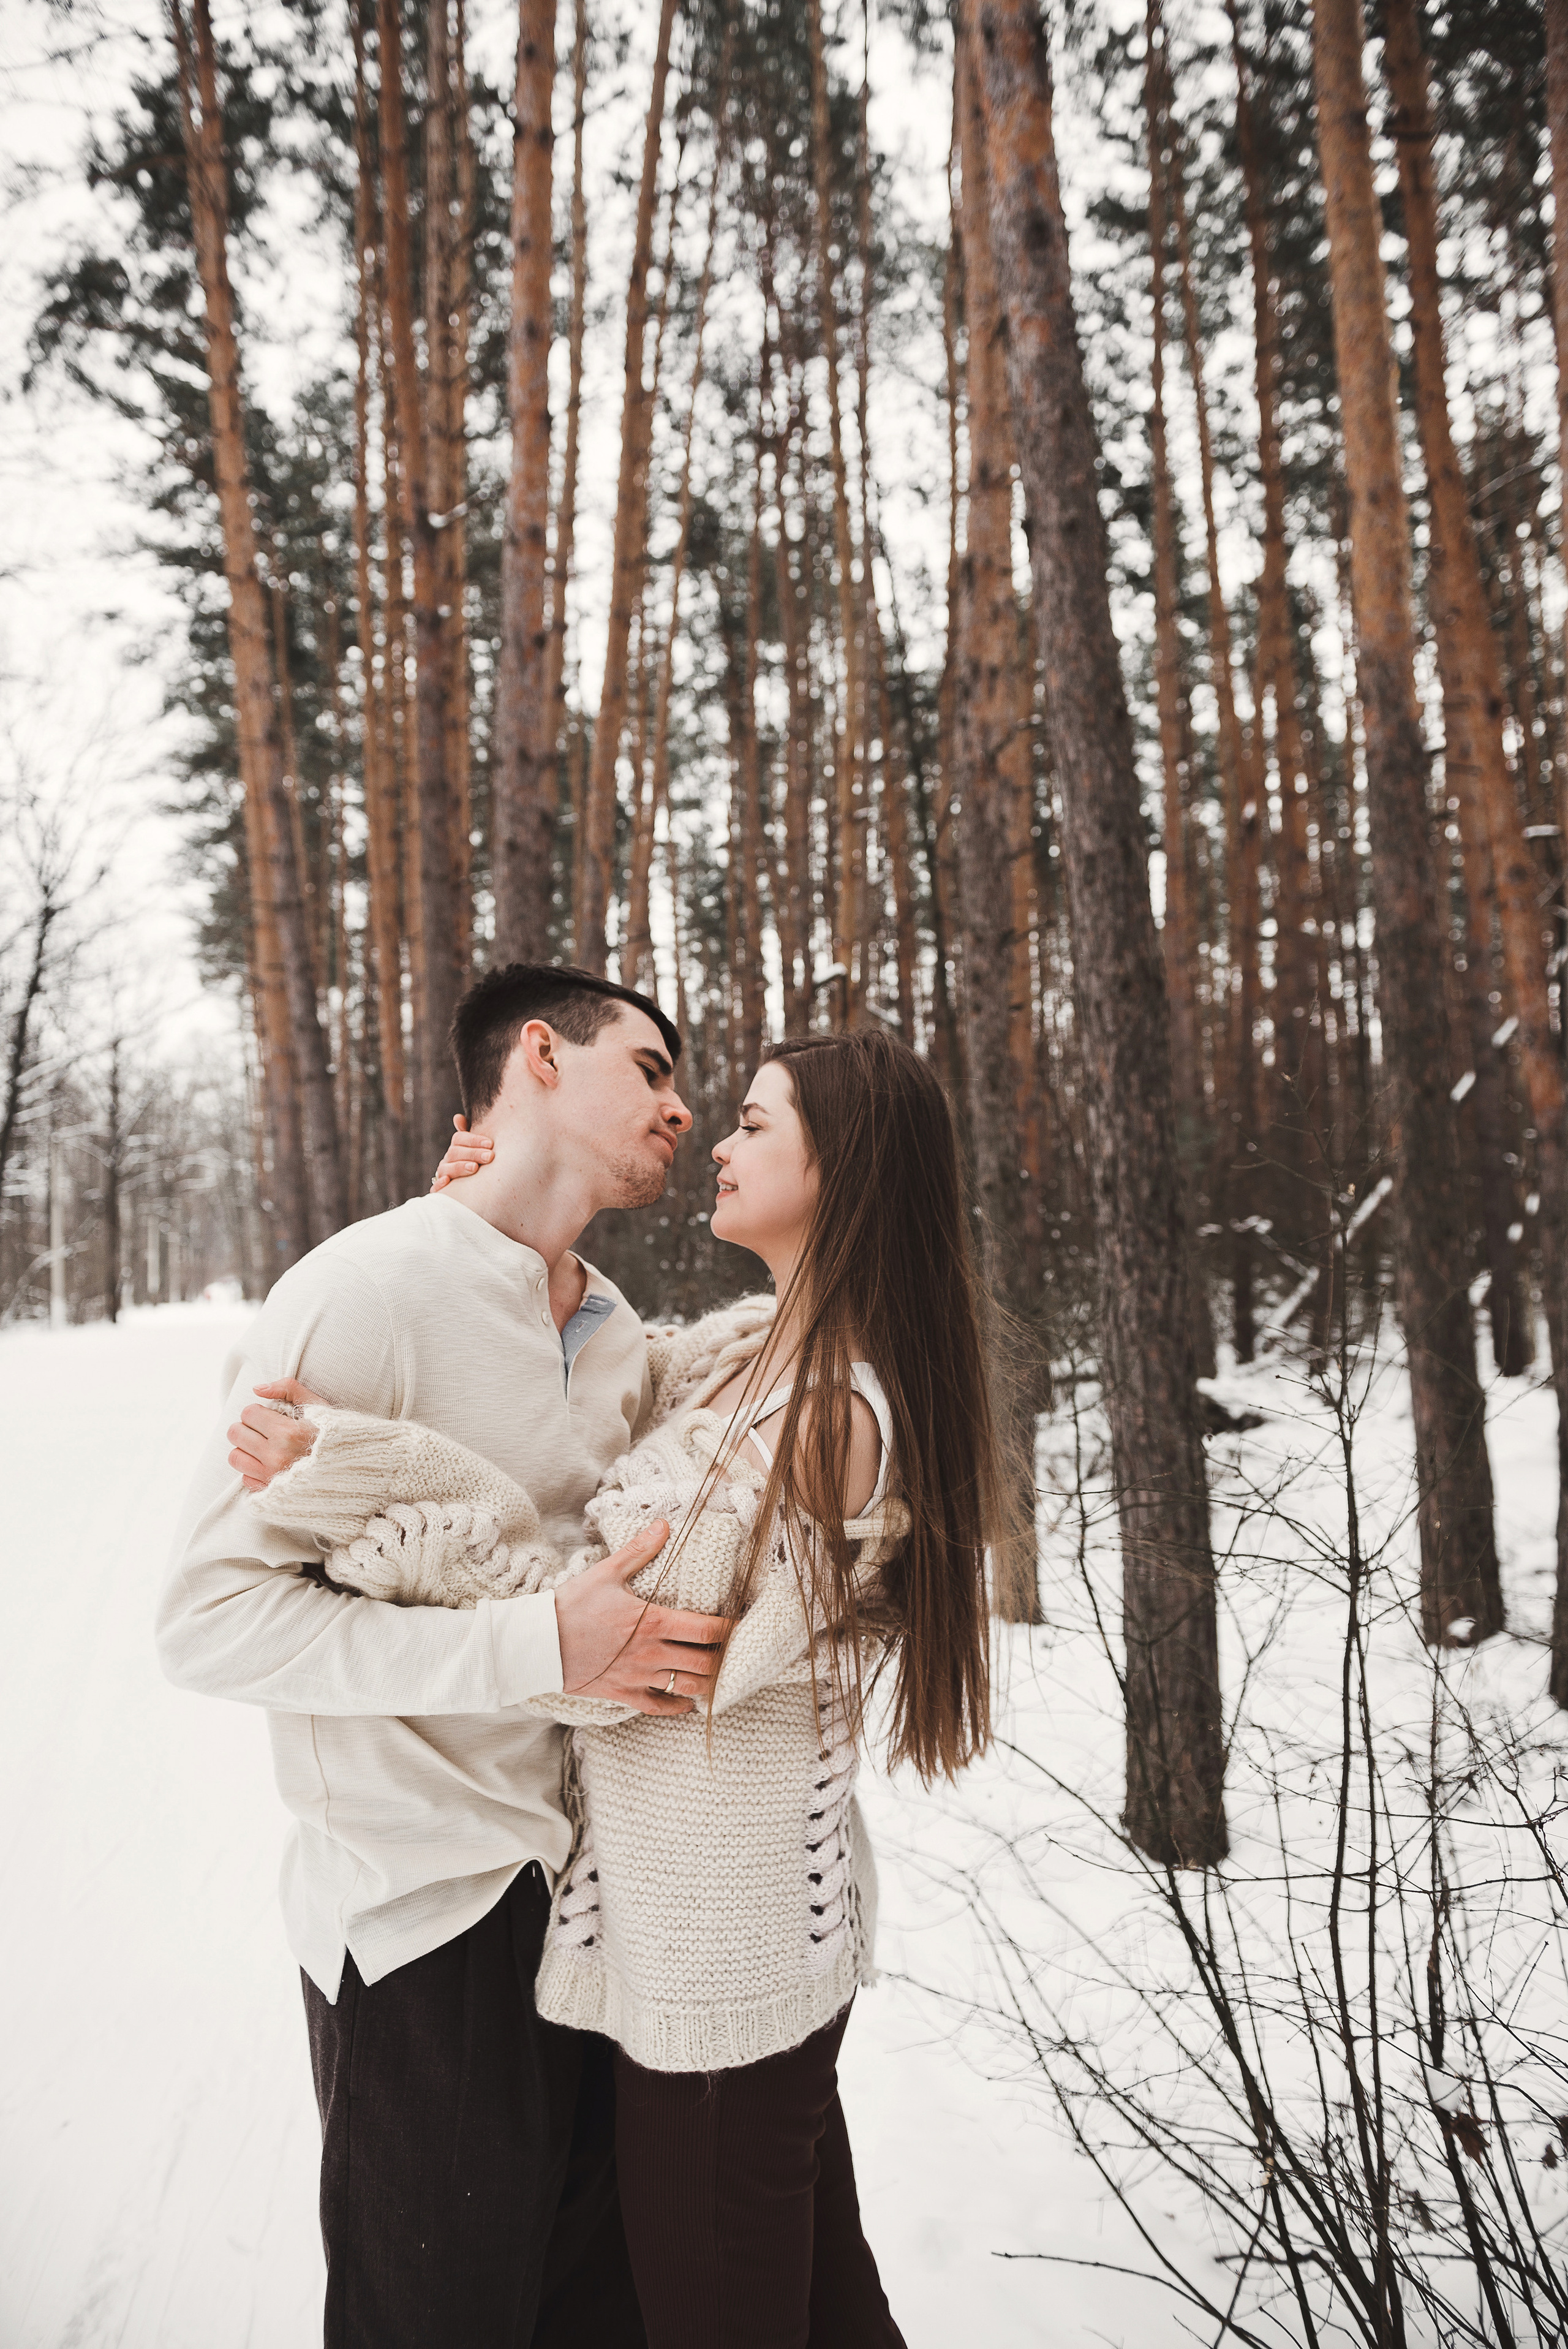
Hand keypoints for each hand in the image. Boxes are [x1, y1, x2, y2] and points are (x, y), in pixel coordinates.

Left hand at [228, 1376, 328, 1490]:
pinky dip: (253, 1470)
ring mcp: (271, 1476)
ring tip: (263, 1446)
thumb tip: (257, 1388)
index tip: (270, 1416)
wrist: (353, 1471)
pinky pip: (245, 1477)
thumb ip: (288, 1388)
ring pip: (235, 1457)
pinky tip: (270, 1464)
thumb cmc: (336, 1436)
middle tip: (263, 1429)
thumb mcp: (319, 1405)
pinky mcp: (269, 1492)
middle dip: (247, 1427)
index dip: (258, 1411)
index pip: (248, 1413)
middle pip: (235, 1434)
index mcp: (288, 1432)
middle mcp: (276, 1456)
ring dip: (246, 1449)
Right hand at [431, 1114, 494, 1190]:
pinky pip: (436, 1188)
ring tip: (474, 1168)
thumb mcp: (476, 1149)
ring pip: (446, 1169)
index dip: (474, 1140)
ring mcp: (443, 1174)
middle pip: (455, 1153)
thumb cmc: (477, 1163)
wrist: (473, 1187)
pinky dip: (439, 1185)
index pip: (459, 1139)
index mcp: (456, 1147)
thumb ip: (471, 1134)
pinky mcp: (440, 1190)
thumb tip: (457, 1117)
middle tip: (490, 1156)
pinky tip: (447, 1182)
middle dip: (473, 1154)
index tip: (490, 1144)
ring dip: (460, 1167)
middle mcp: (448, 1160)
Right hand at [554, 1520, 731, 1715]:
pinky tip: (688, 1702)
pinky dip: (677, 1706)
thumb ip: (639, 1550)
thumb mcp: (606, 1573)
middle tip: (734, 1650)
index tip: (741, 1624)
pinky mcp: (622, 1693)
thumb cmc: (571, 1606)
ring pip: (686, 1686)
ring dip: (707, 1682)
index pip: (706, 1629)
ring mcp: (638, 1676)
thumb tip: (664, 1525)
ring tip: (718, 1674)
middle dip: (724, 1657)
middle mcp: (651, 1653)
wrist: (538, 1644)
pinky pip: (658, 1706)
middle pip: (704, 1662)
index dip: (730, 1629)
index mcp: (653, 1622)